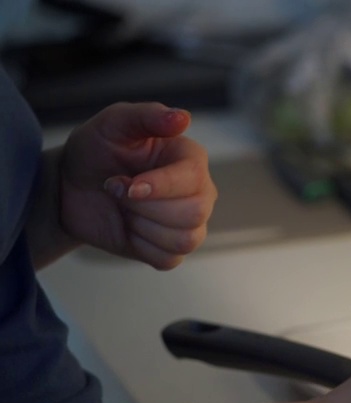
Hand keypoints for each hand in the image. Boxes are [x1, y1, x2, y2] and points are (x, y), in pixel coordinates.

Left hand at [58, 102, 216, 268]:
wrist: (71, 187)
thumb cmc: (96, 151)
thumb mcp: (113, 124)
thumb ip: (147, 116)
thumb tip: (183, 118)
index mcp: (191, 160)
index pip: (193, 178)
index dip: (160, 186)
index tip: (128, 185)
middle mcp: (199, 192)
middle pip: (194, 213)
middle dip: (145, 207)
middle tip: (118, 191)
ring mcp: (189, 223)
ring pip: (185, 239)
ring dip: (142, 226)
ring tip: (125, 209)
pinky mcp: (172, 249)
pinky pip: (169, 258)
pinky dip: (142, 247)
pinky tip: (130, 228)